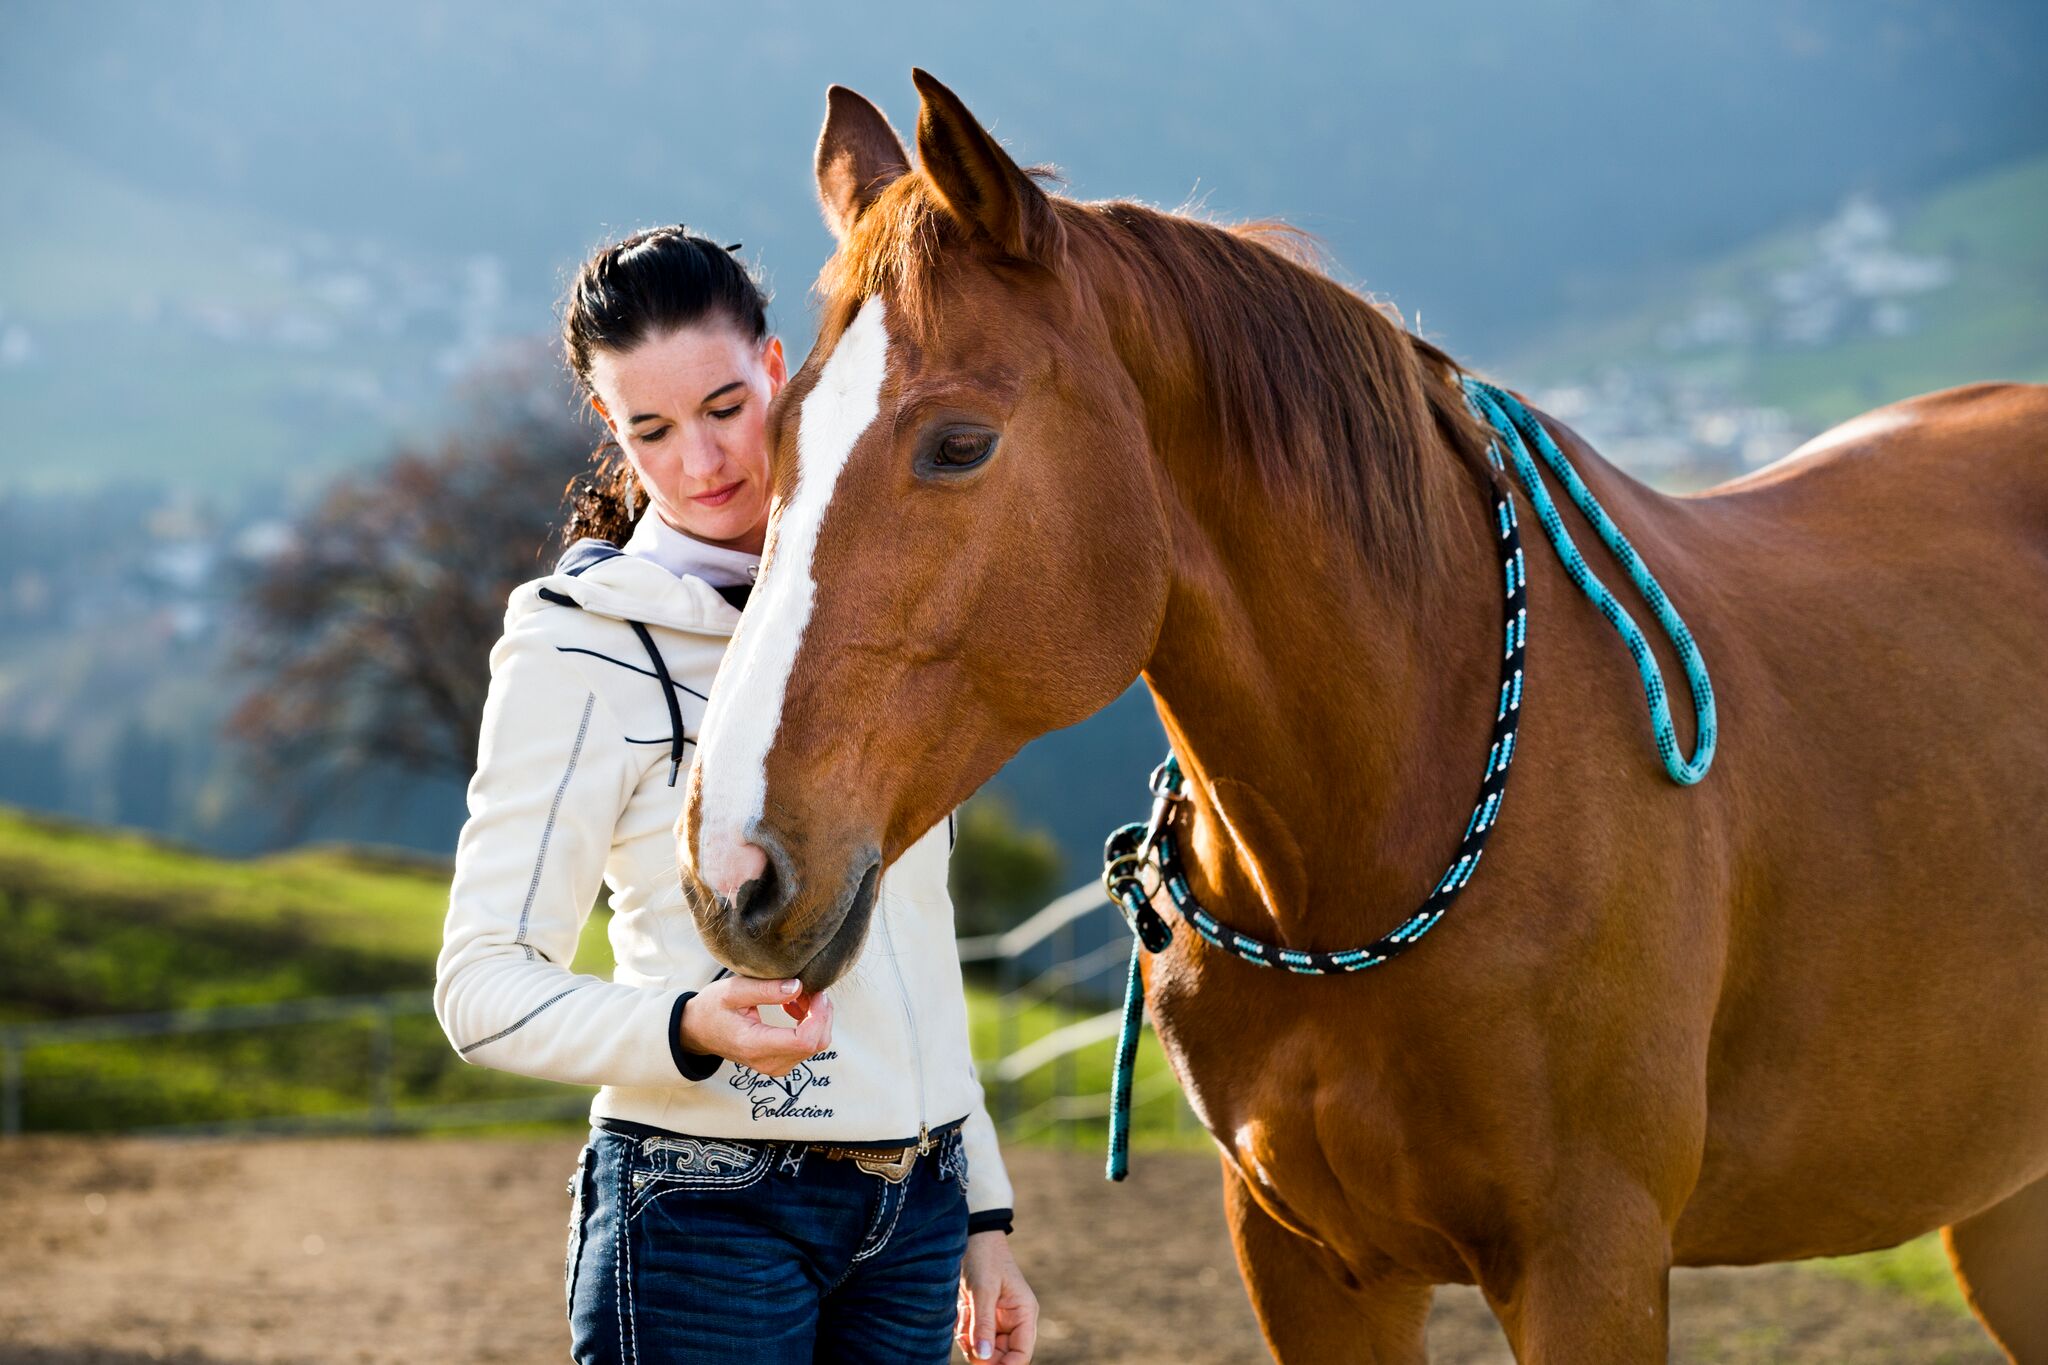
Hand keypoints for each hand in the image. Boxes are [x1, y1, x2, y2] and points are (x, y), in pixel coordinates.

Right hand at [678, 975, 831, 1076]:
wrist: (697, 1030)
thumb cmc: (712, 1008)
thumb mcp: (733, 990)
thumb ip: (766, 989)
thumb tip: (798, 987)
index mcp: (755, 1045)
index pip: (804, 1041)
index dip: (819, 1015)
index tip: (815, 992)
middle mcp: (768, 1062)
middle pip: (816, 1043)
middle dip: (821, 1013)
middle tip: (809, 989)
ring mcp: (776, 1066)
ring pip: (816, 1044)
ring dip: (816, 1017)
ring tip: (797, 996)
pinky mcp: (780, 1062)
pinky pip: (807, 1045)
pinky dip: (809, 1024)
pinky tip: (794, 1007)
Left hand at [956, 1230, 1036, 1362]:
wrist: (971, 1236)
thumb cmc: (984, 1257)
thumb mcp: (983, 1290)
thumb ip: (984, 1325)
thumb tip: (984, 1358)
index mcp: (1023, 1314)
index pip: (1021, 1354)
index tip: (984, 1363)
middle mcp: (1013, 1321)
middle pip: (999, 1356)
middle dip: (981, 1352)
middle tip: (965, 1336)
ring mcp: (997, 1321)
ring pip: (983, 1350)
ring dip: (969, 1341)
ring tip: (963, 1316)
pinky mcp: (981, 1318)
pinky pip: (971, 1338)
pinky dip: (963, 1332)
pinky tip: (960, 1313)